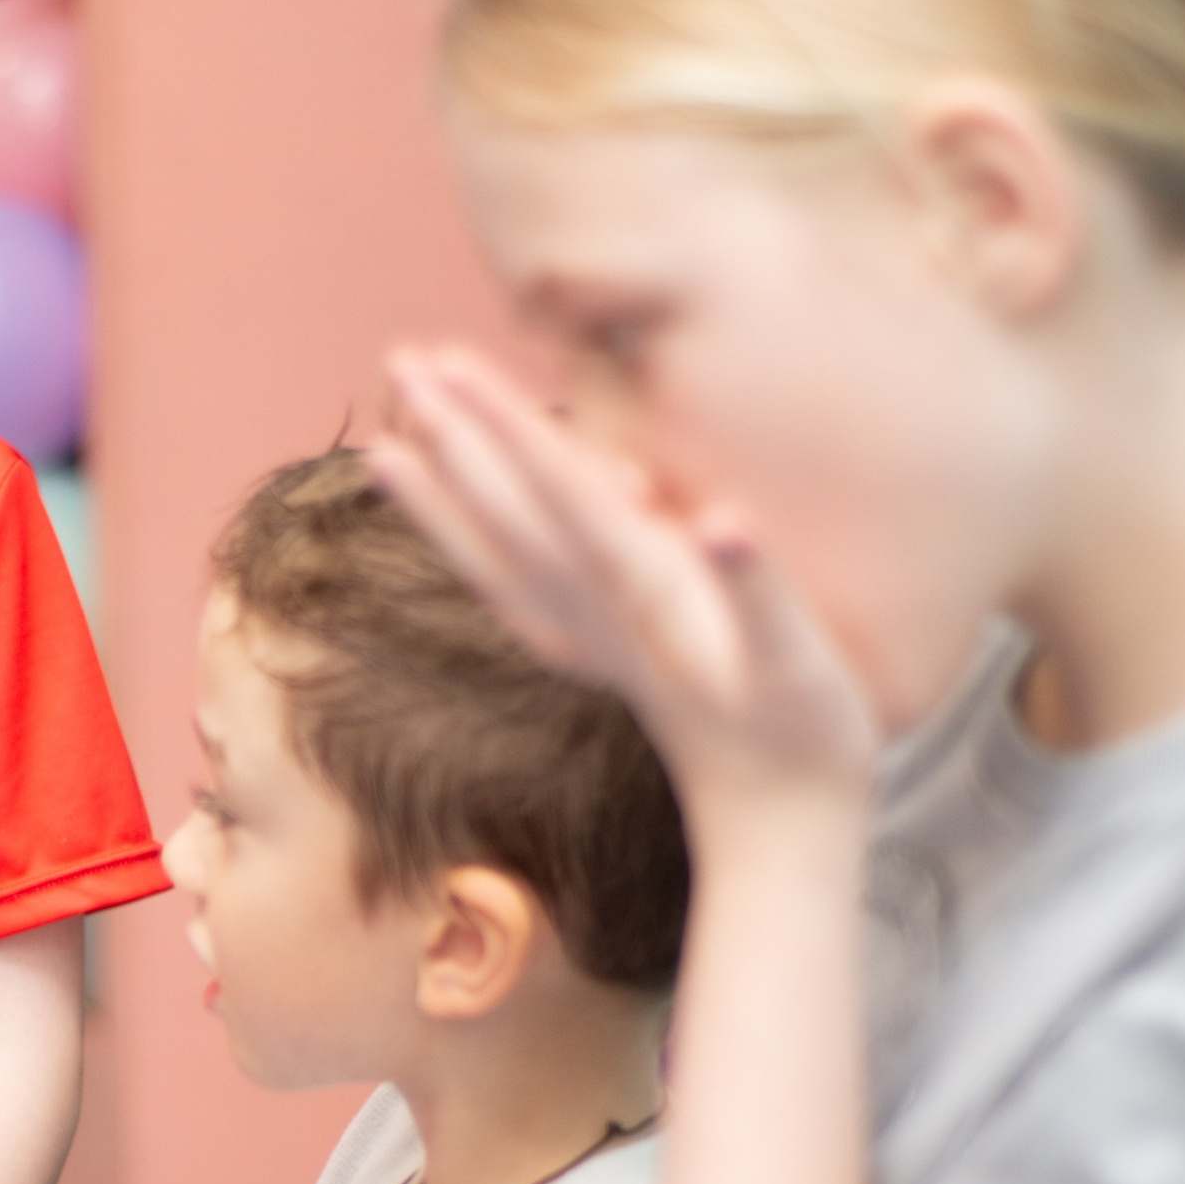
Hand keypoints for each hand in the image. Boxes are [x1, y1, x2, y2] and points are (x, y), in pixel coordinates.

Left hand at [372, 346, 878, 824]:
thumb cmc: (803, 731)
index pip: (560, 491)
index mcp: (644, 590)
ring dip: (443, 495)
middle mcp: (598, 610)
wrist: (779, 822)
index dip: (507, 427)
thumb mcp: (796, 661)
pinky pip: (513, 593)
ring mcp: (588, 637)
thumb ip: (757, 591)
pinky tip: (448, 534)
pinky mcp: (595, 656)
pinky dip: (472, 553)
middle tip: (401, 361)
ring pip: (497, 554)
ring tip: (381, 445)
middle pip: (512, 511)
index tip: (453, 366)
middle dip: (459, 436)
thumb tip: (723, 524)